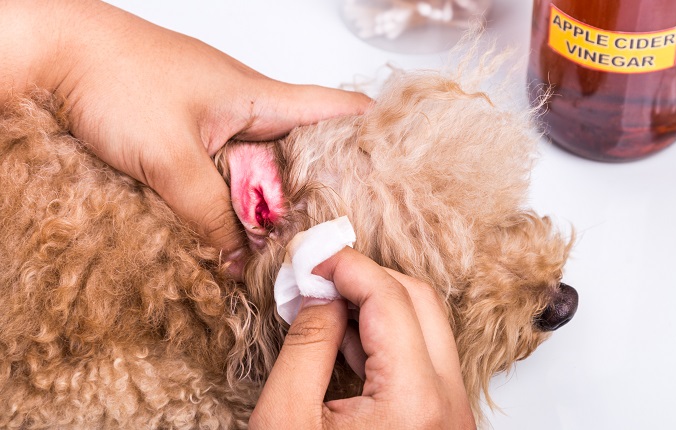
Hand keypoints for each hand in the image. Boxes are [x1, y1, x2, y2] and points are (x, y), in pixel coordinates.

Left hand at [0, 0, 369, 277]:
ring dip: (273, 200)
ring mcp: (218, 119)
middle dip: (323, 188)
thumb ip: (209, 216)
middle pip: (304, 149)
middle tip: (339, 232)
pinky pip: (228, 170)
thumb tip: (239, 262)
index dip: (373, 134)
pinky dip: (236, 198)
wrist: (53, 54)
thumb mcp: (169, 160)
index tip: (397, 170)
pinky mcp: (191, 132)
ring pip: (263, 165)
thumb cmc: (113, 78)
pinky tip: (236, 226)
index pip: (337, 109)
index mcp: (259, 97)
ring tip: (290, 240)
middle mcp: (246, 106)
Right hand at [250, 248, 475, 429]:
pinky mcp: (442, 421)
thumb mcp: (286, 421)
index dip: (347, 266)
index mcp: (413, 402)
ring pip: (428, 326)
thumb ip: (308, 345)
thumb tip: (324, 294)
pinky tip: (348, 341)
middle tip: (320, 279)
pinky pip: (424, 357)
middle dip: (369, 278)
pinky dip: (389, 336)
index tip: (313, 258)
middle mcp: (447, 404)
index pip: (390, 297)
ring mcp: (452, 414)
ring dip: (380, 305)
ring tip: (326, 310)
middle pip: (421, 302)